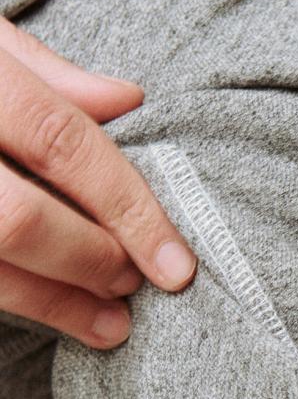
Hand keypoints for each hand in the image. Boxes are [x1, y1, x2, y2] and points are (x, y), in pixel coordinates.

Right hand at [0, 16, 195, 348]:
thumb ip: (44, 75)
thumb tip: (128, 100)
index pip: (62, 142)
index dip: (129, 208)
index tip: (176, 264)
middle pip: (21, 219)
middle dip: (89, 261)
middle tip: (132, 282)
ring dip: (57, 304)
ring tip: (109, 323)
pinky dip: (19, 301)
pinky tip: (56, 313)